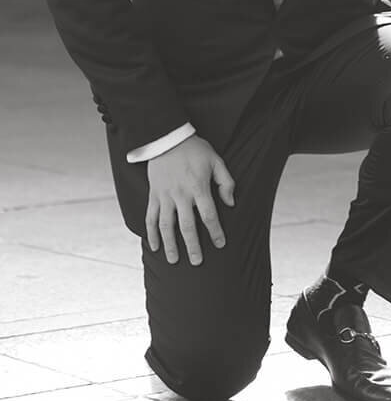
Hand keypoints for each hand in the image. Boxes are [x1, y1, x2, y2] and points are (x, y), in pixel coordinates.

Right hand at [145, 135, 234, 264]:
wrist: (167, 138)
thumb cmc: (195, 149)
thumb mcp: (216, 160)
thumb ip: (226, 182)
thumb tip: (231, 203)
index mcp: (198, 187)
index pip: (208, 215)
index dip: (215, 231)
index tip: (220, 244)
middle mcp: (180, 194)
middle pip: (187, 226)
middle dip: (192, 246)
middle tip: (197, 262)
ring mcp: (164, 196)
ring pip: (166, 226)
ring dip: (170, 245)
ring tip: (174, 261)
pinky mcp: (153, 195)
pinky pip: (150, 217)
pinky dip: (151, 233)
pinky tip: (155, 246)